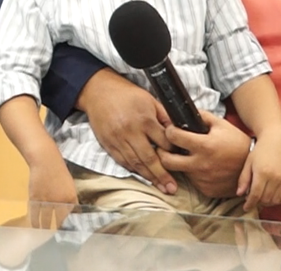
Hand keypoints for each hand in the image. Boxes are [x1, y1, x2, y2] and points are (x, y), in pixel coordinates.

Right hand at [27, 160, 77, 228]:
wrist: (45, 160)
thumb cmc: (59, 171)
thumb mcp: (69, 185)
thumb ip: (69, 199)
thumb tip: (69, 212)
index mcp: (71, 198)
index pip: (72, 216)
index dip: (69, 225)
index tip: (67, 232)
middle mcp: (60, 201)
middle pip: (59, 220)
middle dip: (57, 229)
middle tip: (55, 235)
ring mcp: (47, 200)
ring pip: (46, 219)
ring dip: (45, 227)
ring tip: (44, 233)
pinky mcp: (35, 198)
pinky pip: (35, 213)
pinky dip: (35, 221)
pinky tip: (35, 226)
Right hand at [77, 70, 177, 193]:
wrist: (98, 91)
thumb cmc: (126, 94)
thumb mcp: (150, 100)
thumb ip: (164, 117)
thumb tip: (178, 132)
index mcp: (144, 119)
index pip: (163, 142)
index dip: (174, 152)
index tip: (181, 160)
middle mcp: (131, 131)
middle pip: (149, 158)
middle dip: (162, 175)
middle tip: (172, 188)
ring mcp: (118, 139)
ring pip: (135, 163)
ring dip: (149, 177)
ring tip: (161, 187)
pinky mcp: (108, 143)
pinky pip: (122, 161)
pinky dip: (133, 169)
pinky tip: (143, 176)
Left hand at [159, 110, 250, 198]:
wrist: (255, 168)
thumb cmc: (238, 144)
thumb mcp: (222, 125)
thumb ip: (202, 116)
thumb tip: (183, 112)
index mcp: (204, 146)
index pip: (173, 137)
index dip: (169, 131)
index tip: (171, 130)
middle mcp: (201, 165)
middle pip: (166, 161)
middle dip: (162, 152)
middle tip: (165, 147)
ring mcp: (203, 180)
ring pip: (180, 171)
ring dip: (181, 164)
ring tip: (190, 157)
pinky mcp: (206, 190)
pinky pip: (193, 182)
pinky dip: (194, 174)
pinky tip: (202, 168)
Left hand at [238, 131, 280, 210]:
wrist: (276, 142)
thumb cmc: (259, 151)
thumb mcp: (248, 163)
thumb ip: (244, 179)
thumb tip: (239, 194)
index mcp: (262, 173)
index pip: (255, 195)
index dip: (250, 203)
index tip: (245, 207)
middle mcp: (275, 178)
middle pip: (265, 199)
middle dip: (257, 203)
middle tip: (251, 200)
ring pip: (275, 201)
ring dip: (266, 203)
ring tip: (260, 198)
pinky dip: (276, 200)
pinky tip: (270, 197)